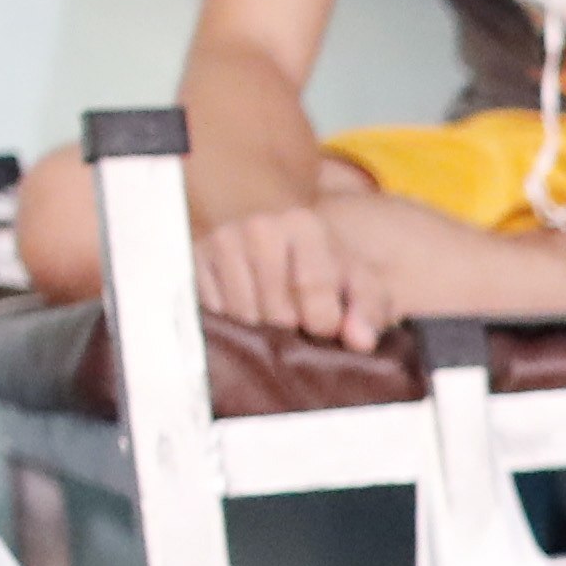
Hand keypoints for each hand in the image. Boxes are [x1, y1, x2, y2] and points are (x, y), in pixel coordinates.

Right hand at [192, 203, 383, 346]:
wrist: (281, 249)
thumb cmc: (326, 274)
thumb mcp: (360, 287)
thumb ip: (370, 310)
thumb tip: (360, 340)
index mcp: (304, 224)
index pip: (313, 292)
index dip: (323, 324)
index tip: (325, 330)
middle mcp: (259, 226)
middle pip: (276, 311)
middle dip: (293, 333)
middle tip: (298, 328)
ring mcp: (222, 242)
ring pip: (244, 319)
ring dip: (262, 336)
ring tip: (276, 325)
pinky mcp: (195, 263)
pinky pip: (215, 318)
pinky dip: (234, 329)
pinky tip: (249, 319)